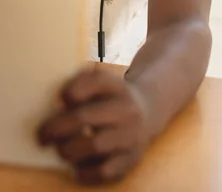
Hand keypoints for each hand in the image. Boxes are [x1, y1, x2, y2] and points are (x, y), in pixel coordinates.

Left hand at [37, 68, 149, 184]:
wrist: (148, 110)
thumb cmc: (111, 98)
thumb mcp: (100, 83)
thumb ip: (78, 85)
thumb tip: (58, 105)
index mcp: (116, 86)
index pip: (94, 81)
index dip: (70, 90)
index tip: (59, 100)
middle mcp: (127, 108)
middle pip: (85, 117)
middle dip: (57, 128)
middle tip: (42, 136)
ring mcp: (132, 134)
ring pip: (95, 145)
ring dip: (69, 150)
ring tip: (62, 150)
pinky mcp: (132, 159)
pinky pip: (103, 171)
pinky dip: (84, 171)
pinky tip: (78, 166)